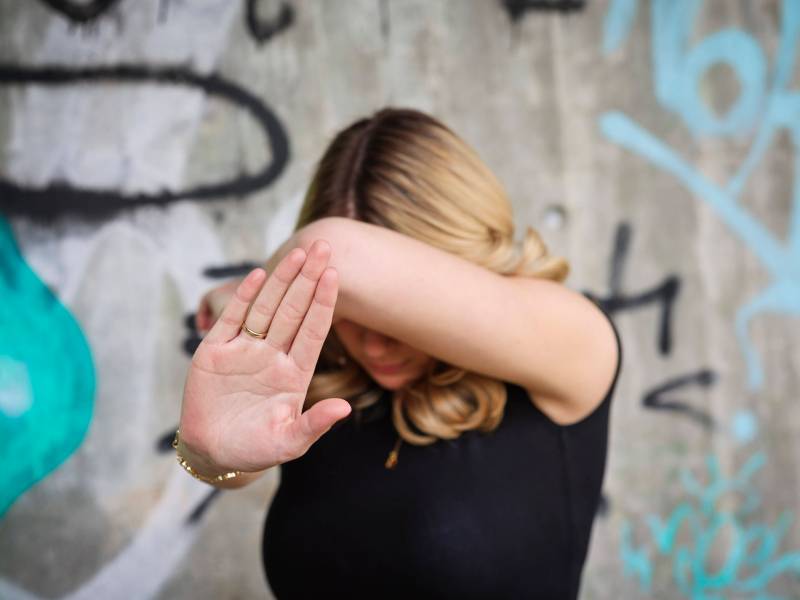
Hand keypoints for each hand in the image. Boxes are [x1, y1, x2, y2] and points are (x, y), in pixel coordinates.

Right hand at [178, 239, 351, 472]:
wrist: (214, 453)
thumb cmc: (256, 448)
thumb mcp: (289, 442)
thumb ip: (315, 424)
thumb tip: (344, 408)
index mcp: (294, 373)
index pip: (312, 331)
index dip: (323, 303)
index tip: (335, 276)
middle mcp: (272, 356)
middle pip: (293, 310)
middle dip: (308, 280)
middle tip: (324, 247)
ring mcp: (244, 351)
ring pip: (266, 309)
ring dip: (282, 281)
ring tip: (299, 254)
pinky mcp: (215, 352)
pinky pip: (232, 319)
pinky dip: (244, 298)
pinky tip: (258, 275)